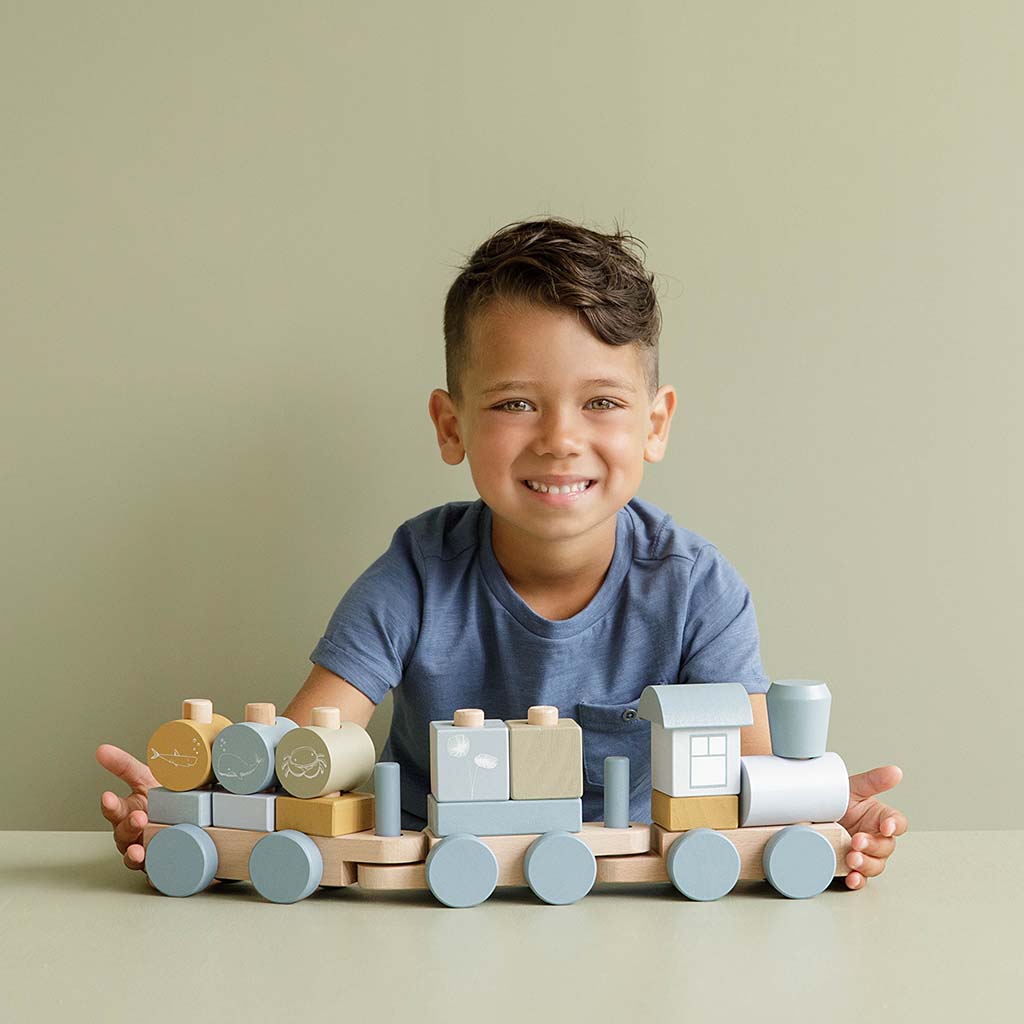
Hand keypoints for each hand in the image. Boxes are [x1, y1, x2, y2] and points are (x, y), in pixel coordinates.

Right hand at [96, 744, 158, 870]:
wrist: (191, 820)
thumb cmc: (162, 799)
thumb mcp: (146, 777)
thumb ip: (124, 765)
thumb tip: (101, 749)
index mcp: (128, 811)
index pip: (114, 809)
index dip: (110, 804)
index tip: (108, 796)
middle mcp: (133, 834)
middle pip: (123, 834)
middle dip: (128, 827)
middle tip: (138, 818)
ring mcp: (145, 851)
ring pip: (134, 857)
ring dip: (135, 853)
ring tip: (139, 849)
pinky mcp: (160, 866)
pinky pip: (155, 874)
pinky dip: (154, 874)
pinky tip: (156, 872)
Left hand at [838, 764, 906, 889]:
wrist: (810, 816)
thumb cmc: (837, 803)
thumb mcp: (853, 789)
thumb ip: (873, 781)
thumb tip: (895, 771)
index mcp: (880, 818)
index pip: (897, 823)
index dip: (894, 825)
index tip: (886, 826)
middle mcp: (875, 838)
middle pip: (886, 847)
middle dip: (873, 845)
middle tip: (857, 840)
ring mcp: (864, 854)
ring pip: (875, 865)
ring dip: (866, 864)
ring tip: (852, 858)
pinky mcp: (851, 867)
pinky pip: (859, 878)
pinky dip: (857, 880)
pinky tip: (851, 878)